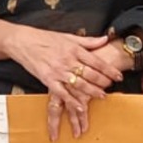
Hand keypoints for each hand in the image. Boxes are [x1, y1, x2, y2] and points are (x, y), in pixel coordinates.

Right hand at [4, 27, 124, 139]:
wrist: (23, 41)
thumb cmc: (45, 38)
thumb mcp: (68, 37)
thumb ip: (88, 41)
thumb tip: (105, 38)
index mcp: (74, 49)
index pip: (96, 61)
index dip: (109, 69)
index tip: (118, 76)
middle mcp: (68, 60)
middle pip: (90, 73)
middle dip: (103, 81)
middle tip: (112, 86)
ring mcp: (58, 71)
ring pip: (79, 84)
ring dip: (92, 91)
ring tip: (102, 96)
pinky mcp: (48, 80)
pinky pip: (62, 92)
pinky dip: (72, 100)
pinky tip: (80, 106)